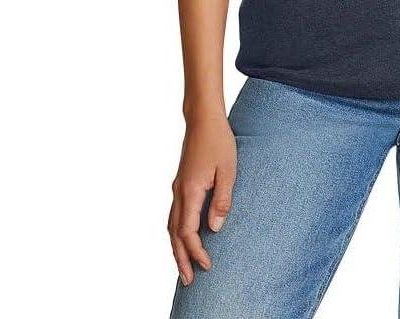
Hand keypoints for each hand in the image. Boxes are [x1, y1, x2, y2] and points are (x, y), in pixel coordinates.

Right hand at [167, 110, 236, 284]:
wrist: (203, 119)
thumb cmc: (219, 141)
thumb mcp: (228, 170)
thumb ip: (222, 200)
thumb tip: (215, 229)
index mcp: (190, 191)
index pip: (188, 232)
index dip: (196, 252)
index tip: (207, 265)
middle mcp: (179, 192)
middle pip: (174, 234)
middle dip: (181, 259)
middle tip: (188, 281)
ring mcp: (177, 188)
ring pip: (171, 226)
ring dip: (176, 248)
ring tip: (183, 266)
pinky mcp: (181, 183)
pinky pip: (174, 215)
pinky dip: (176, 232)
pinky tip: (183, 237)